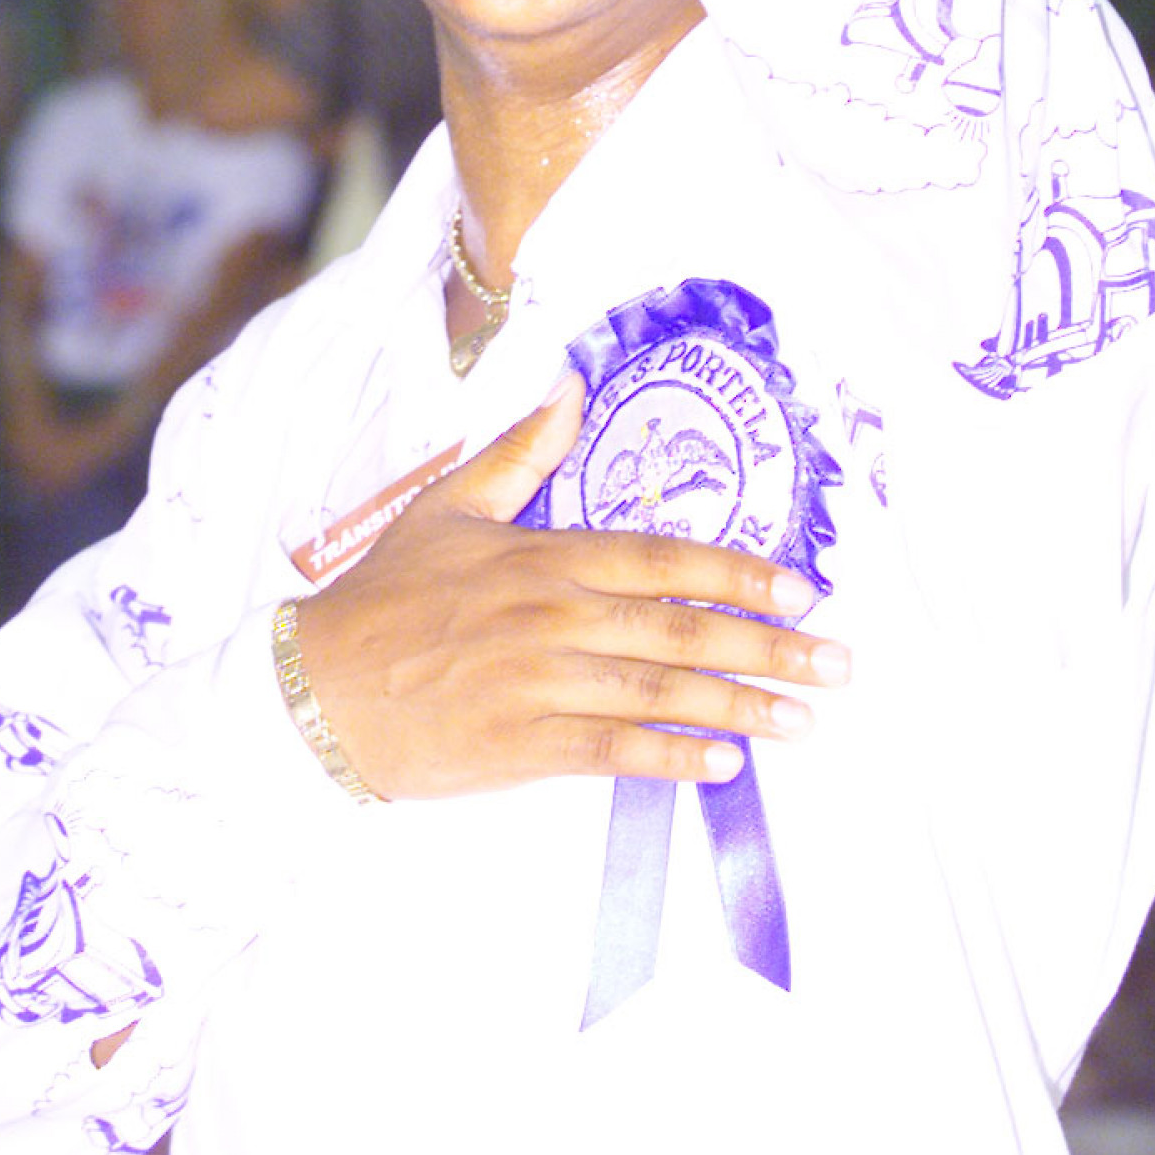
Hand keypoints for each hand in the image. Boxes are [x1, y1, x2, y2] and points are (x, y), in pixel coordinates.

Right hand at [292, 370, 849, 800]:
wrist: (316, 688)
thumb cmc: (385, 595)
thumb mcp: (449, 507)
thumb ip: (520, 452)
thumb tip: (569, 388)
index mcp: (544, 557)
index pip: (662, 559)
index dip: (738, 572)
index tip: (802, 585)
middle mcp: (554, 617)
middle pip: (680, 630)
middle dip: (768, 645)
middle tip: (838, 659)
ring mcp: (540, 684)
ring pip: (658, 693)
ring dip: (740, 705)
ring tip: (803, 717)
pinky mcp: (521, 747)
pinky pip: (612, 754)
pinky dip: (671, 761)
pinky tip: (722, 766)